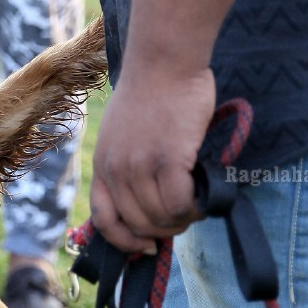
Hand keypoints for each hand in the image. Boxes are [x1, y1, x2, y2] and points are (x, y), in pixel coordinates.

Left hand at [89, 58, 216, 254]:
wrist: (164, 60)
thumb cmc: (152, 92)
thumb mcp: (122, 132)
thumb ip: (127, 164)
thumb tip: (146, 200)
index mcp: (102, 164)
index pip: (104, 220)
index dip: (124, 241)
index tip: (145, 246)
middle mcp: (116, 169)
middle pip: (139, 224)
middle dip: (164, 231)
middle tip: (185, 218)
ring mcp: (140, 166)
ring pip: (162, 218)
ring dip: (183, 219)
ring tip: (196, 206)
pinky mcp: (168, 159)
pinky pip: (181, 203)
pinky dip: (195, 208)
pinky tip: (204, 198)